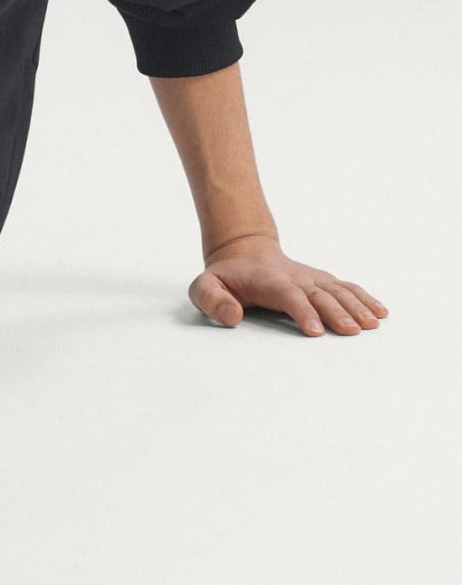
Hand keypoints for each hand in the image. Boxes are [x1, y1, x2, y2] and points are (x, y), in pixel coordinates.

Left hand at [189, 234, 388, 336]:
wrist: (243, 252)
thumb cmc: (225, 277)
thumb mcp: (204, 287)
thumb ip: (211, 300)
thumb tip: (231, 317)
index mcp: (268, 281)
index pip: (289, 296)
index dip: (303, 312)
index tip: (316, 331)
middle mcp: (295, 278)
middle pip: (319, 294)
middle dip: (336, 312)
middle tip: (352, 331)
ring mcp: (311, 278)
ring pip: (337, 290)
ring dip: (356, 306)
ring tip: (373, 324)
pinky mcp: (321, 281)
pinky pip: (346, 287)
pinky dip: (364, 298)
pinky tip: (381, 312)